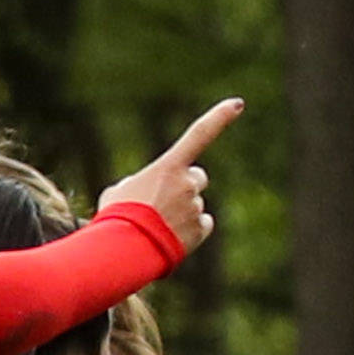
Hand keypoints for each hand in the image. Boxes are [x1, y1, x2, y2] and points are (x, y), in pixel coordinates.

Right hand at [104, 100, 243, 254]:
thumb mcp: (118, 193)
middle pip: (197, 177)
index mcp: (169, 167)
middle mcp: (187, 184)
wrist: (123, 250)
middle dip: (186, 185)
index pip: (199, 134)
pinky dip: (189, 230)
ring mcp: (195, 207)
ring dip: (180, 212)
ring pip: (195, 204)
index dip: (220, 117)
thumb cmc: (116, 218)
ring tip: (156, 228)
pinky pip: (202, 225)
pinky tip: (170, 238)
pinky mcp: (199, 231)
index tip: (237, 104)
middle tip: (164, 203)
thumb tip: (145, 191)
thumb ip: (139, 184)